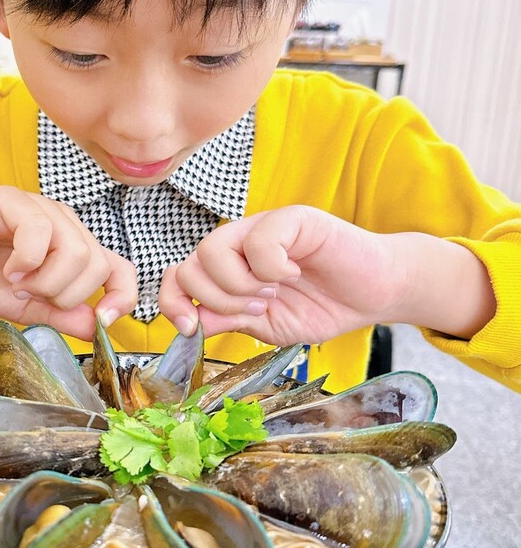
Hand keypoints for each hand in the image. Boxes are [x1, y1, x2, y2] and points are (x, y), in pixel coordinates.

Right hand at [0, 187, 137, 339]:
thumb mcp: (27, 307)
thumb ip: (62, 315)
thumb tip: (96, 327)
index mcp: (74, 247)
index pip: (120, 268)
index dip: (122, 295)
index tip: (103, 320)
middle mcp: (65, 224)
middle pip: (95, 265)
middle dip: (63, 294)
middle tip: (30, 294)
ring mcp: (42, 209)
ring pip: (74, 250)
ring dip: (44, 280)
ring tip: (16, 281)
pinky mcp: (14, 200)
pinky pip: (39, 232)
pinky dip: (25, 261)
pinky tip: (8, 268)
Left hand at [159, 206, 410, 344]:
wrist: (373, 294)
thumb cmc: (321, 306)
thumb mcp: (264, 326)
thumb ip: (226, 321)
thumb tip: (189, 325)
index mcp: (226, 268)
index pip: (177, 275)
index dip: (173, 302)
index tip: (190, 328)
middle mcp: (237, 243)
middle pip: (189, 267)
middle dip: (218, 302)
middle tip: (257, 308)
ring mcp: (261, 227)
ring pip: (212, 250)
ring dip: (240, 286)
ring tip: (273, 292)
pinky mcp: (291, 218)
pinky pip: (258, 241)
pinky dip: (273, 268)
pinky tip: (293, 271)